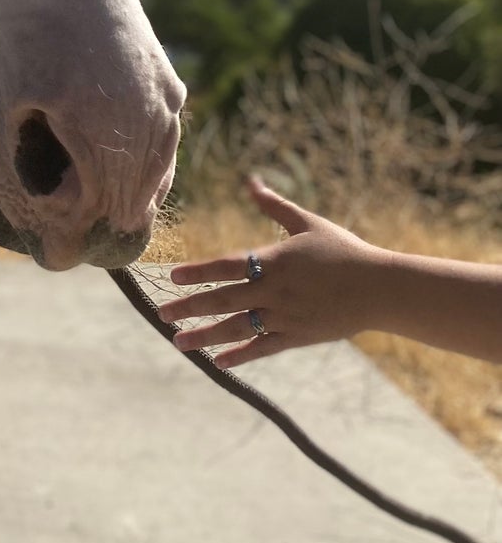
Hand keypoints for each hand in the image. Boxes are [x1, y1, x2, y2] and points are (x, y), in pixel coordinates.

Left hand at [158, 177, 386, 367]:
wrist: (380, 288)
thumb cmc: (343, 251)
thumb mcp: (308, 223)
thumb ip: (274, 206)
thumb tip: (250, 180)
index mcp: (274, 261)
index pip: (227, 266)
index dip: (198, 272)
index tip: (172, 277)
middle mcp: (275, 290)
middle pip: (223, 300)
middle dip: (190, 307)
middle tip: (161, 313)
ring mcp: (285, 316)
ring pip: (238, 328)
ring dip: (205, 336)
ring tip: (178, 342)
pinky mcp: (297, 336)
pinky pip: (263, 348)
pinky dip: (240, 355)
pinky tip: (217, 362)